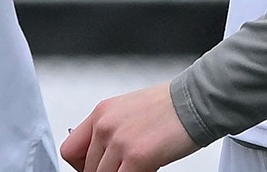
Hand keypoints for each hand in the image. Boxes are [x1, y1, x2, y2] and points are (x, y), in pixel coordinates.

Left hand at [58, 80, 199, 171]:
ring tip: (137, 167)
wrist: (195, 101)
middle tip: (123, 169)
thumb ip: (111, 130)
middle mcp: (104, 125)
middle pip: (88, 168)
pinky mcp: (136, 156)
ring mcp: (119, 141)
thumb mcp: (127, 111)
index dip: (82, 166)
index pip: (70, 150)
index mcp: (100, 113)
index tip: (95, 168)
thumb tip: (104, 155)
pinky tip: (147, 170)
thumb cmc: (169, 106)